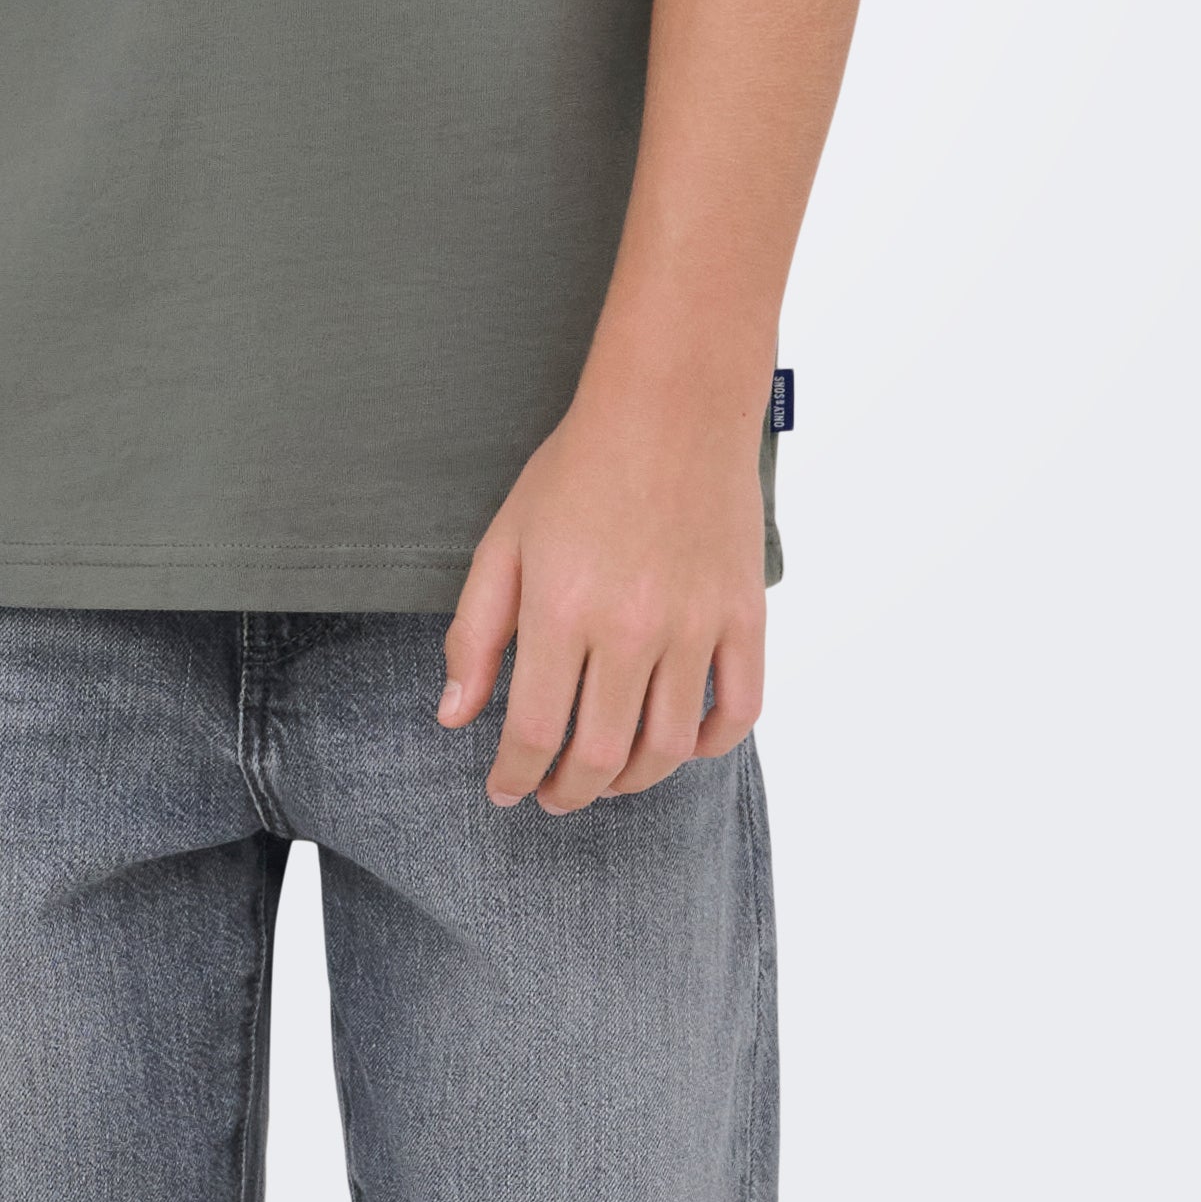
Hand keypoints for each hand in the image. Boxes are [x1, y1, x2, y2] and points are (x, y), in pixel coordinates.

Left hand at [438, 386, 766, 810]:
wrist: (670, 406)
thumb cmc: (578, 469)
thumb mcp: (505, 540)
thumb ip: (476, 633)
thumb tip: (456, 718)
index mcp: (562, 607)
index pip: (535, 731)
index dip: (515, 775)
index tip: (504, 790)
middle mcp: (631, 626)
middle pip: (601, 754)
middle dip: (569, 792)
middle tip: (552, 795)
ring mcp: (695, 625)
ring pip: (668, 747)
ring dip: (632, 781)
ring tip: (606, 777)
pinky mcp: (744, 616)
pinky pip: (738, 712)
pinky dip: (708, 745)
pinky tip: (676, 744)